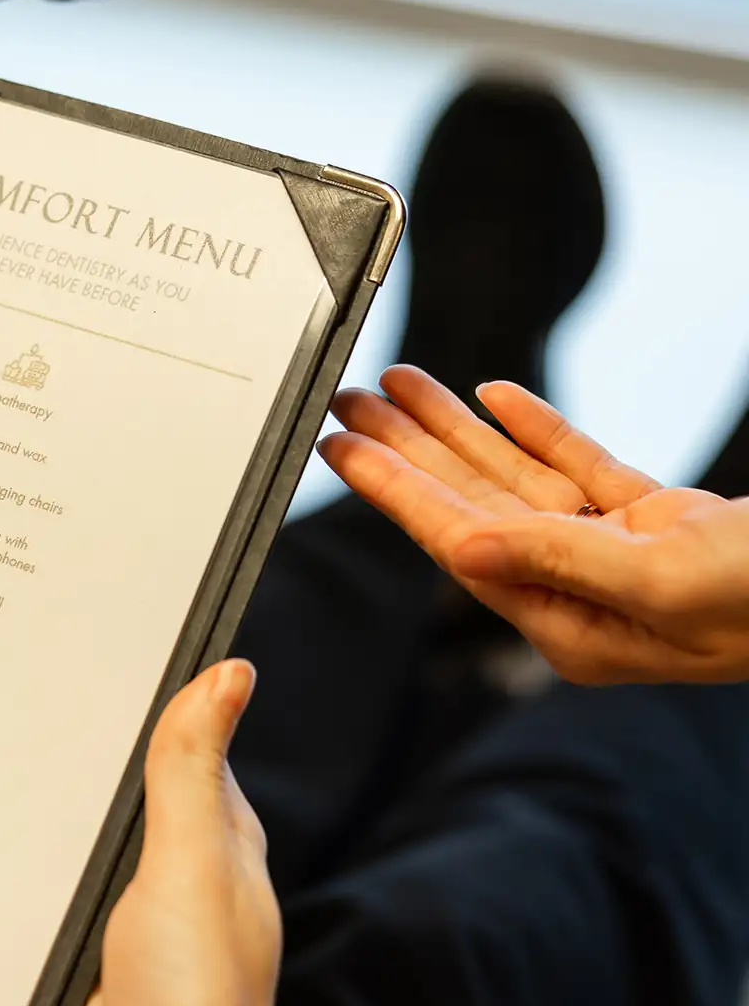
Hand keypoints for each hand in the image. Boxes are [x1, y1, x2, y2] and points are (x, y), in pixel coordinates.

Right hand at [45, 662, 300, 1005]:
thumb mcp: (195, 872)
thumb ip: (194, 776)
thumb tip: (229, 673)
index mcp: (210, 841)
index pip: (172, 743)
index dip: (128, 694)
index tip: (67, 638)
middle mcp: (163, 875)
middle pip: (101, 792)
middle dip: (51, 752)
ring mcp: (109, 922)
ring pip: (55, 847)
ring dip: (16, 819)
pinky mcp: (61, 965)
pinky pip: (24, 905)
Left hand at [320, 365, 748, 684]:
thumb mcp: (665, 580)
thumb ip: (557, 561)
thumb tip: (460, 546)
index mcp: (569, 622)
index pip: (457, 541)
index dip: (395, 489)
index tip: (341, 449)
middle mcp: (580, 592)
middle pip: (470, 506)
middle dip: (408, 450)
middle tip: (348, 401)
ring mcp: (618, 554)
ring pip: (515, 481)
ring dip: (457, 430)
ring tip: (400, 383)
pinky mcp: (656, 520)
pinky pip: (580, 468)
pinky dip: (539, 429)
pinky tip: (493, 396)